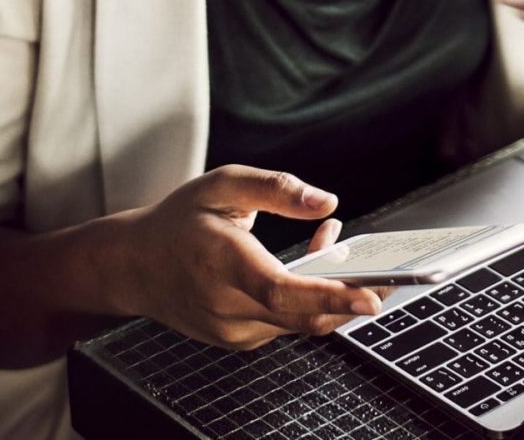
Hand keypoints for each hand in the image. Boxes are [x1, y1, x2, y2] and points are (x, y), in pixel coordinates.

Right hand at [118, 165, 383, 349]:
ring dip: (331, 292)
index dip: (330, 297)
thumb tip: (326, 202)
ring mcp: (232, 330)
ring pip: (301, 321)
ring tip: (336, 245)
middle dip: (352, 298)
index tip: (369, 297)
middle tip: (390, 277)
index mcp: (221, 263)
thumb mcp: (222, 184)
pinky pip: (288, 323)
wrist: (133, 266)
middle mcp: (226, 305)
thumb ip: (276, 189)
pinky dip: (308, 300)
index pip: (282, 291)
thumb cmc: (178, 221)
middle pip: (303, 315)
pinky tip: (313, 265)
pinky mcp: (240, 339)